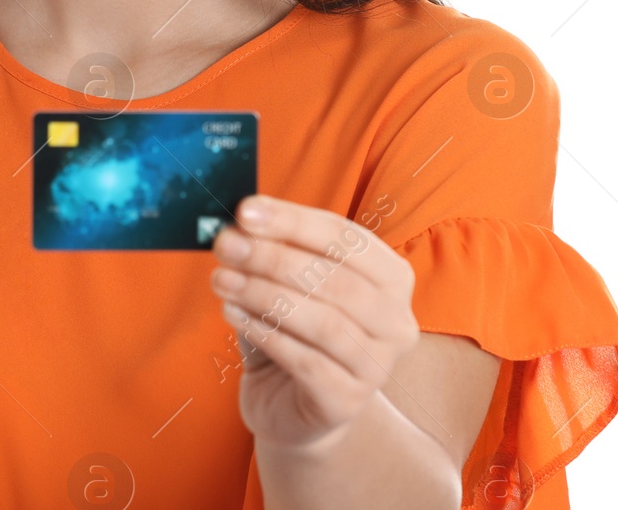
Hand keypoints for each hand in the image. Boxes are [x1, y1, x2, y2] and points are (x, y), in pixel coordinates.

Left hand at [210, 194, 420, 451]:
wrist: (294, 406)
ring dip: (264, 294)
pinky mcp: (347, 402)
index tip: (245, 211)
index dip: (294, 221)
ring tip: (222, 279)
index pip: (345, 238)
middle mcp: (396, 321)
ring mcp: (377, 366)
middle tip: (226, 245)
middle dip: (274, 258)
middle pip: (336, 280)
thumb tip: (237, 224)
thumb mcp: (287, 283)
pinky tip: (233, 314)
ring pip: (323, 322)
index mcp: (390, 277)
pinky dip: (266, 333)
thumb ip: (272, 251)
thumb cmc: (293, 331)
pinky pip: (306, 362)